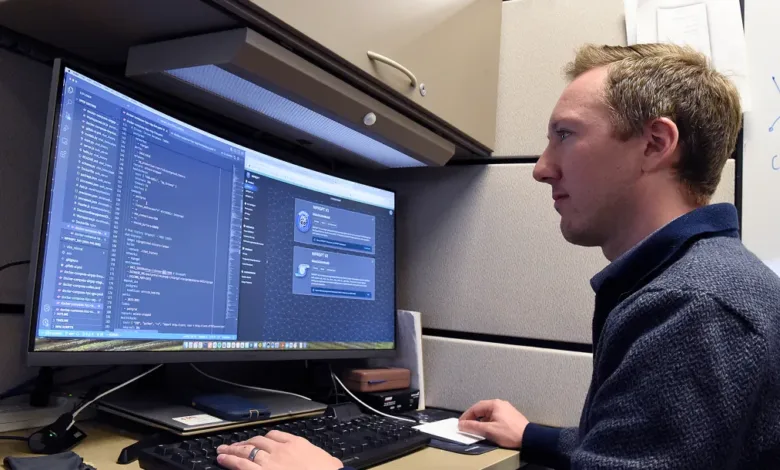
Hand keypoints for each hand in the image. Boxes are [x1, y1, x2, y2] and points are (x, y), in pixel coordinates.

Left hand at [216, 430, 342, 469]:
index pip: (276, 435)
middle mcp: (281, 450)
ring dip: (233, 450)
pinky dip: (230, 460)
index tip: (258, 441)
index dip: (264, 438)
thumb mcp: (329, 462)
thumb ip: (323, 459)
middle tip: (234, 444)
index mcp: (296, 444)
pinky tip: (222, 459)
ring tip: (222, 450)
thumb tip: (332, 463)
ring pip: (246, 451)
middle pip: (258, 441)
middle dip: (244, 443)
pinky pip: (242, 464)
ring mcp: (269, 461)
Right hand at [458, 399, 529, 448]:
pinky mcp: (510, 416)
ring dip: (481, 421)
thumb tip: (462, 425)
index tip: (461, 423)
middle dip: (473, 418)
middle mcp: (500, 404)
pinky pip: (495, 417)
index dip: (466, 416)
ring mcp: (506, 410)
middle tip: (466, 426)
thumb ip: (474, 426)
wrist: (529, 438)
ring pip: (488, 414)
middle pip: (482, 410)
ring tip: (477, 429)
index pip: (475, 408)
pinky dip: (489, 422)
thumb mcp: (489, 430)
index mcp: (495, 404)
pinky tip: (488, 429)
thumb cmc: (510, 433)